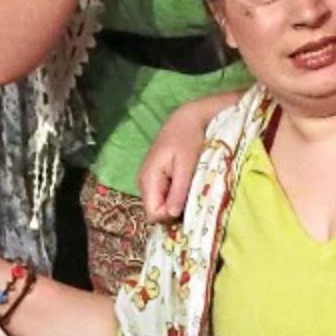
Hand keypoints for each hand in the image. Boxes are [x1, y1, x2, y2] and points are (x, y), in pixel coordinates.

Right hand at [138, 90, 239, 220]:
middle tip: (192, 195)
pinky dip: (175, 194)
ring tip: (190, 186)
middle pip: (155, 211)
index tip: (188, 204)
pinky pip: (163, 196)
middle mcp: (143, 182)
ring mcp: (147, 180)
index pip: (153, 214)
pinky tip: (185, 182)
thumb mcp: (187, 165)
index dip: (171, 216)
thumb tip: (171, 216)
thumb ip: (178, 191)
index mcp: (148, 179)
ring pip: (160, 204)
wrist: (186, 119)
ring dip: (176, 202)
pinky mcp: (155, 178)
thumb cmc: (188, 139)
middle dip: (174, 210)